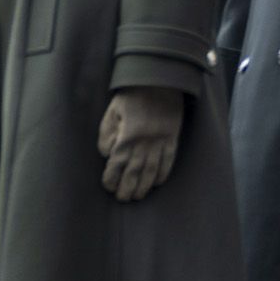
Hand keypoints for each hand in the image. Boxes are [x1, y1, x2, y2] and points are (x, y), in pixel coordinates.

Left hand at [98, 88, 183, 202]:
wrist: (159, 81)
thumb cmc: (131, 96)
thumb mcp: (112, 112)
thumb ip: (107, 134)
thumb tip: (107, 154)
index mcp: (128, 135)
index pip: (118, 163)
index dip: (112, 177)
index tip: (108, 186)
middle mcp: (145, 141)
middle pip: (135, 171)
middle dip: (127, 187)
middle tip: (122, 198)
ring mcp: (161, 141)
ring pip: (152, 170)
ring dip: (144, 185)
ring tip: (137, 196)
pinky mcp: (172, 138)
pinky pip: (168, 160)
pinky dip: (162, 174)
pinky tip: (156, 183)